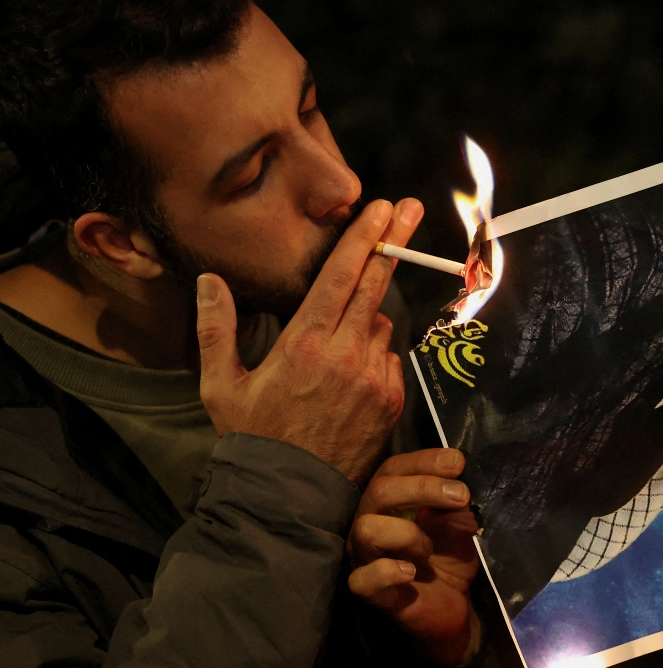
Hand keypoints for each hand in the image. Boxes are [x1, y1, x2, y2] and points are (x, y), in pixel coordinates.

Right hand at [196, 198, 424, 484]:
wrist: (290, 498)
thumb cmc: (252, 439)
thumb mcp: (220, 386)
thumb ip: (216, 329)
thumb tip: (209, 280)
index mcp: (304, 345)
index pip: (340, 277)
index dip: (363, 238)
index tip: (382, 209)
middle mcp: (346, 356)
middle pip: (375, 285)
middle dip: (394, 242)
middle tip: (409, 208)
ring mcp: (374, 379)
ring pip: (382, 324)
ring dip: (367, 318)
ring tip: (336, 347)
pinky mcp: (392, 400)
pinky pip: (390, 359)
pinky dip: (375, 354)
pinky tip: (350, 375)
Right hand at [347, 449, 480, 666]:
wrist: (454, 604)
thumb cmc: (450, 555)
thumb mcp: (461, 520)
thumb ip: (457, 497)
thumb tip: (462, 471)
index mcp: (391, 501)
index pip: (394, 468)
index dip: (424, 461)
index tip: (458, 463)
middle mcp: (370, 522)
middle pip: (379, 490)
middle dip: (423, 488)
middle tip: (461, 496)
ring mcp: (365, 557)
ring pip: (367, 529)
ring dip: (407, 534)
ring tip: (429, 550)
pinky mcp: (371, 593)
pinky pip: (361, 579)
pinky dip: (387, 571)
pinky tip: (411, 572)